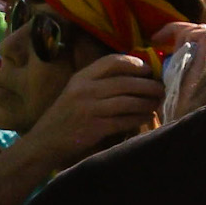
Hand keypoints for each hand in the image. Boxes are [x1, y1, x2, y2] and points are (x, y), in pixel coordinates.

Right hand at [27, 48, 166, 164]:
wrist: (44, 143)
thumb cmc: (65, 116)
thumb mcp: (77, 91)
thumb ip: (100, 82)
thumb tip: (137, 75)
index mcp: (81, 77)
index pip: (112, 61)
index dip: (134, 63)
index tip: (148, 69)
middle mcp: (85, 90)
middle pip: (126, 82)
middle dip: (148, 85)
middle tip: (162, 88)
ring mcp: (89, 108)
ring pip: (128, 101)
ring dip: (147, 102)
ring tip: (158, 102)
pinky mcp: (94, 127)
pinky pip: (124, 120)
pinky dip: (139, 118)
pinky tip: (147, 117)